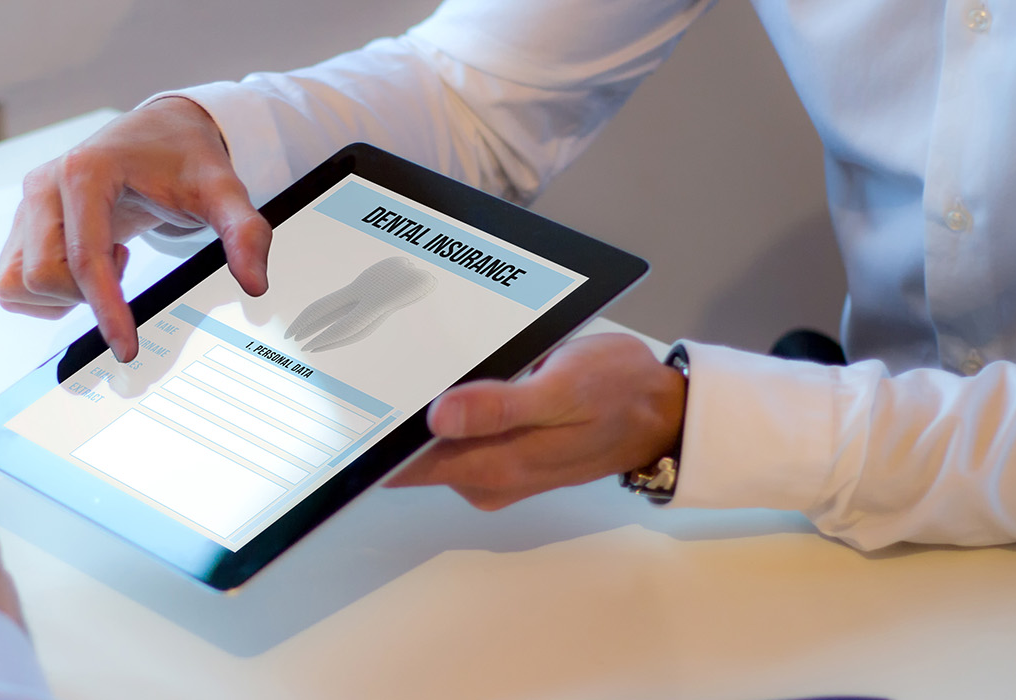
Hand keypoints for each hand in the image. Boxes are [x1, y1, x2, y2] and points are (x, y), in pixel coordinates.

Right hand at [0, 96, 272, 361]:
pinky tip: (86, 265)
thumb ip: (244, 232)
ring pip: (18, 282)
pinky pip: (12, 282)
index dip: (106, 310)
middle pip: (43, 275)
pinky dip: (47, 293)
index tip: (128, 348)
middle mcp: (45, 184)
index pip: (85, 258)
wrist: (159, 133)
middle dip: (86, 295)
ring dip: (62, 294)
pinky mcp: (21, 223)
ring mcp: (27, 204)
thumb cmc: (185, 159)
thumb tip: (254, 283)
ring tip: (105, 262)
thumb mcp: (223, 190)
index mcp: (86, 170)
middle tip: (126, 266)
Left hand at [386, 333, 686, 509]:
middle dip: (395, 414)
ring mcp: (493, 468)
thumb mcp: (563, 390)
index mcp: (496, 467)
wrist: (661, 412)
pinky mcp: (501, 453)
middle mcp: (487, 478)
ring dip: (421, 407)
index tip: (354, 403)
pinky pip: (458, 434)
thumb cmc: (617, 394)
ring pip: (434, 442)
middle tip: (377, 361)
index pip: (410, 468)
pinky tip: (449, 374)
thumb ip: (500, 407)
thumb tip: (439, 417)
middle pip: (415, 454)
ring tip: (406, 359)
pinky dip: (449, 407)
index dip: (377, 440)